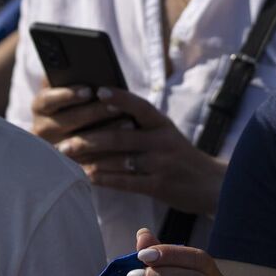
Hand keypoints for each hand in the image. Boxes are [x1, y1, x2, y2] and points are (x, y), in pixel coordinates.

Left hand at [48, 87, 223, 214]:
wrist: (212, 184)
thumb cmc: (180, 156)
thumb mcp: (167, 134)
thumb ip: (141, 125)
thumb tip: (105, 112)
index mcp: (163, 124)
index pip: (139, 106)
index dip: (119, 97)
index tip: (96, 90)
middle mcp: (162, 141)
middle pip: (120, 136)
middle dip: (89, 139)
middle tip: (63, 142)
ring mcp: (161, 163)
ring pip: (119, 160)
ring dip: (91, 160)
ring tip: (68, 160)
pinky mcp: (159, 185)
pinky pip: (126, 181)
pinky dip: (105, 179)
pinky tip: (88, 177)